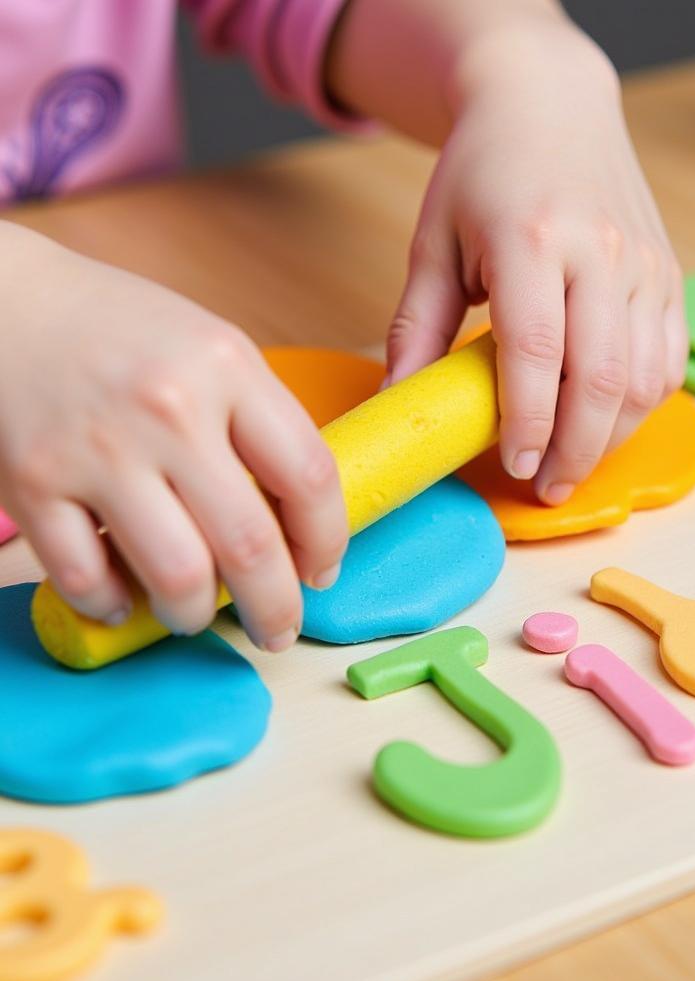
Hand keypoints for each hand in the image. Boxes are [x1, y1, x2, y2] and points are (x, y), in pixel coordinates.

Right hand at [0, 225, 346, 649]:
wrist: (5, 301)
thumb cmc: (124, 333)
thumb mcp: (214, 352)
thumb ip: (260, 427)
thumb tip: (300, 526)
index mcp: (228, 367)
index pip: (309, 476)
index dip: (327, 541)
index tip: (321, 570)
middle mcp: (169, 408)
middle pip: (249, 544)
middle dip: (275, 608)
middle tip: (277, 629)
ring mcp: (98, 448)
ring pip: (177, 576)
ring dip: (195, 615)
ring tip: (196, 612)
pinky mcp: (32, 480)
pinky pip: (88, 578)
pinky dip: (113, 604)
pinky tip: (125, 596)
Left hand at [385, 28, 685, 503]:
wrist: (551, 105)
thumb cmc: (483, 173)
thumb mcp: (433, 241)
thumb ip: (415, 327)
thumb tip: (398, 403)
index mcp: (532, 237)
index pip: (536, 351)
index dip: (527, 422)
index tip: (512, 467)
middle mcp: (601, 250)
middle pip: (602, 376)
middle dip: (577, 450)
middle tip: (547, 488)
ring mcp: (644, 263)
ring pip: (645, 378)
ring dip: (612, 437)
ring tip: (574, 465)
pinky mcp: (669, 274)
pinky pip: (670, 359)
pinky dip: (643, 405)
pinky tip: (608, 423)